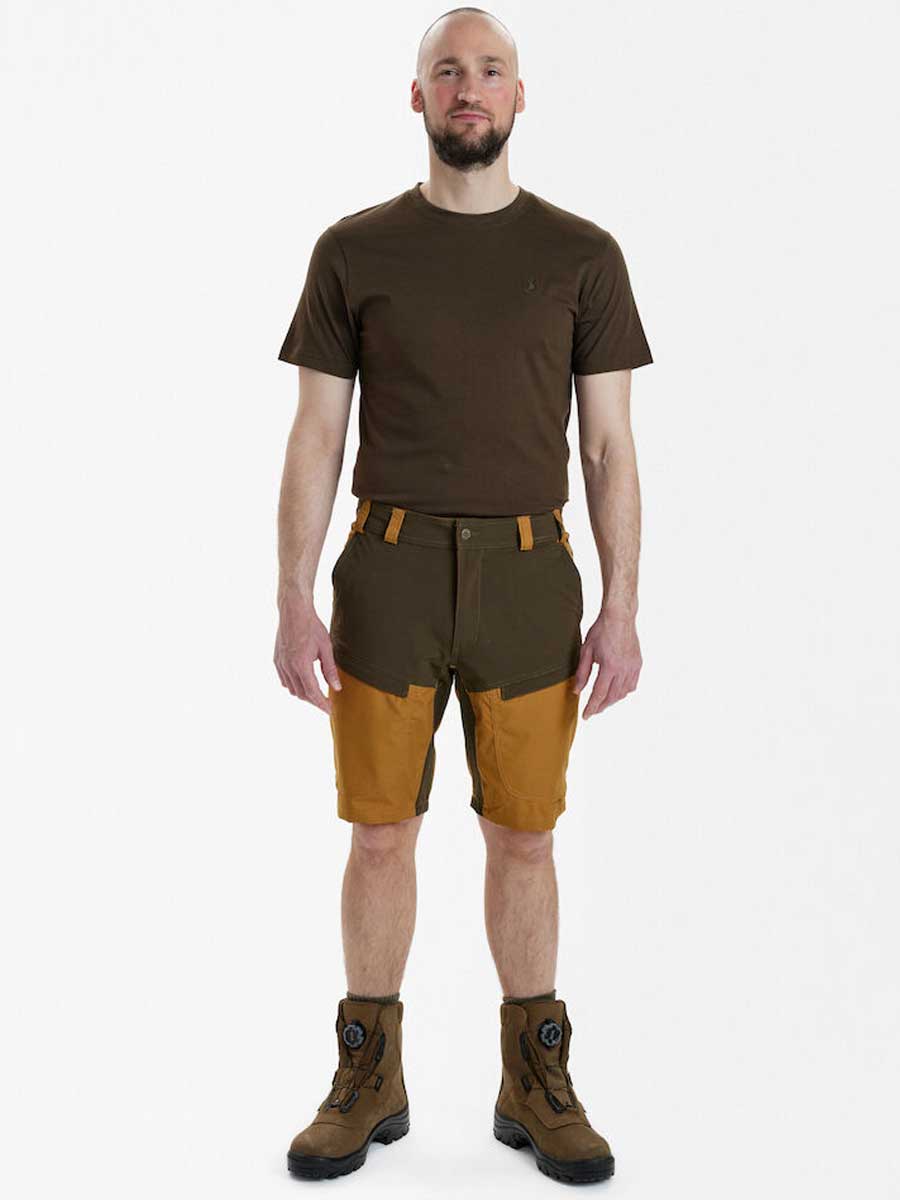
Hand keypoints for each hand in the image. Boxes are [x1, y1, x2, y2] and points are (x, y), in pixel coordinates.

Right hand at [273, 591, 341, 714]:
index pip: (312, 692)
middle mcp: (288, 667)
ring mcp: (280, 664)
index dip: (321, 704)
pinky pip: (284, 680)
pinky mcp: (276, 660)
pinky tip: (302, 683)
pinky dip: (293, 685)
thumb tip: (336, 688)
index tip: (329, 710)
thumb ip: (330, 670)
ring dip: (304, 694)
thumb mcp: (326, 648)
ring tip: (316, 694)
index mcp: (301, 665)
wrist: (293, 611)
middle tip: (325, 703)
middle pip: (301, 694)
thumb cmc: (312, 627)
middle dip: (314, 701)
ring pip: (291, 689)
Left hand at [572, 609, 641, 717]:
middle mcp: (624, 669)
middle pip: (612, 696)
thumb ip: (582, 673)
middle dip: (602, 706)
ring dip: (613, 700)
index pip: (599, 694)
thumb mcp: (586, 651)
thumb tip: (577, 691)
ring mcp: (633, 667)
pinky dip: (624, 691)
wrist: (619, 616)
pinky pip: (632, 684)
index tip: (586, 716)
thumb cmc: (601, 631)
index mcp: (609, 666)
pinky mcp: (638, 663)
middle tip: (593, 711)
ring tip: (603, 702)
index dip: (592, 707)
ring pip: (623, 693)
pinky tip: (617, 692)